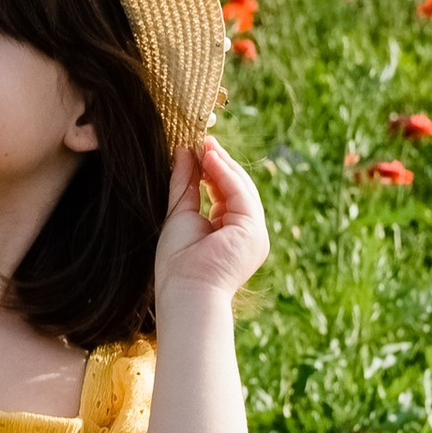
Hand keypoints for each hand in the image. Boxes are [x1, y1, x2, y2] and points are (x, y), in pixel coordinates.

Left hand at [150, 134, 267, 312]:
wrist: (184, 291)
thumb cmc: (177, 264)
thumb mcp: (179, 215)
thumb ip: (185, 184)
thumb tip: (183, 152)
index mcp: (231, 234)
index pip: (226, 194)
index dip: (213, 171)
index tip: (197, 149)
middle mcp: (246, 234)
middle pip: (237, 189)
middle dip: (220, 164)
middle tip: (203, 141)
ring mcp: (254, 234)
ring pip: (242, 189)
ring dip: (223, 164)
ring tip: (205, 145)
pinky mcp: (253, 231)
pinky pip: (241, 194)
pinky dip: (226, 174)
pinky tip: (210, 158)